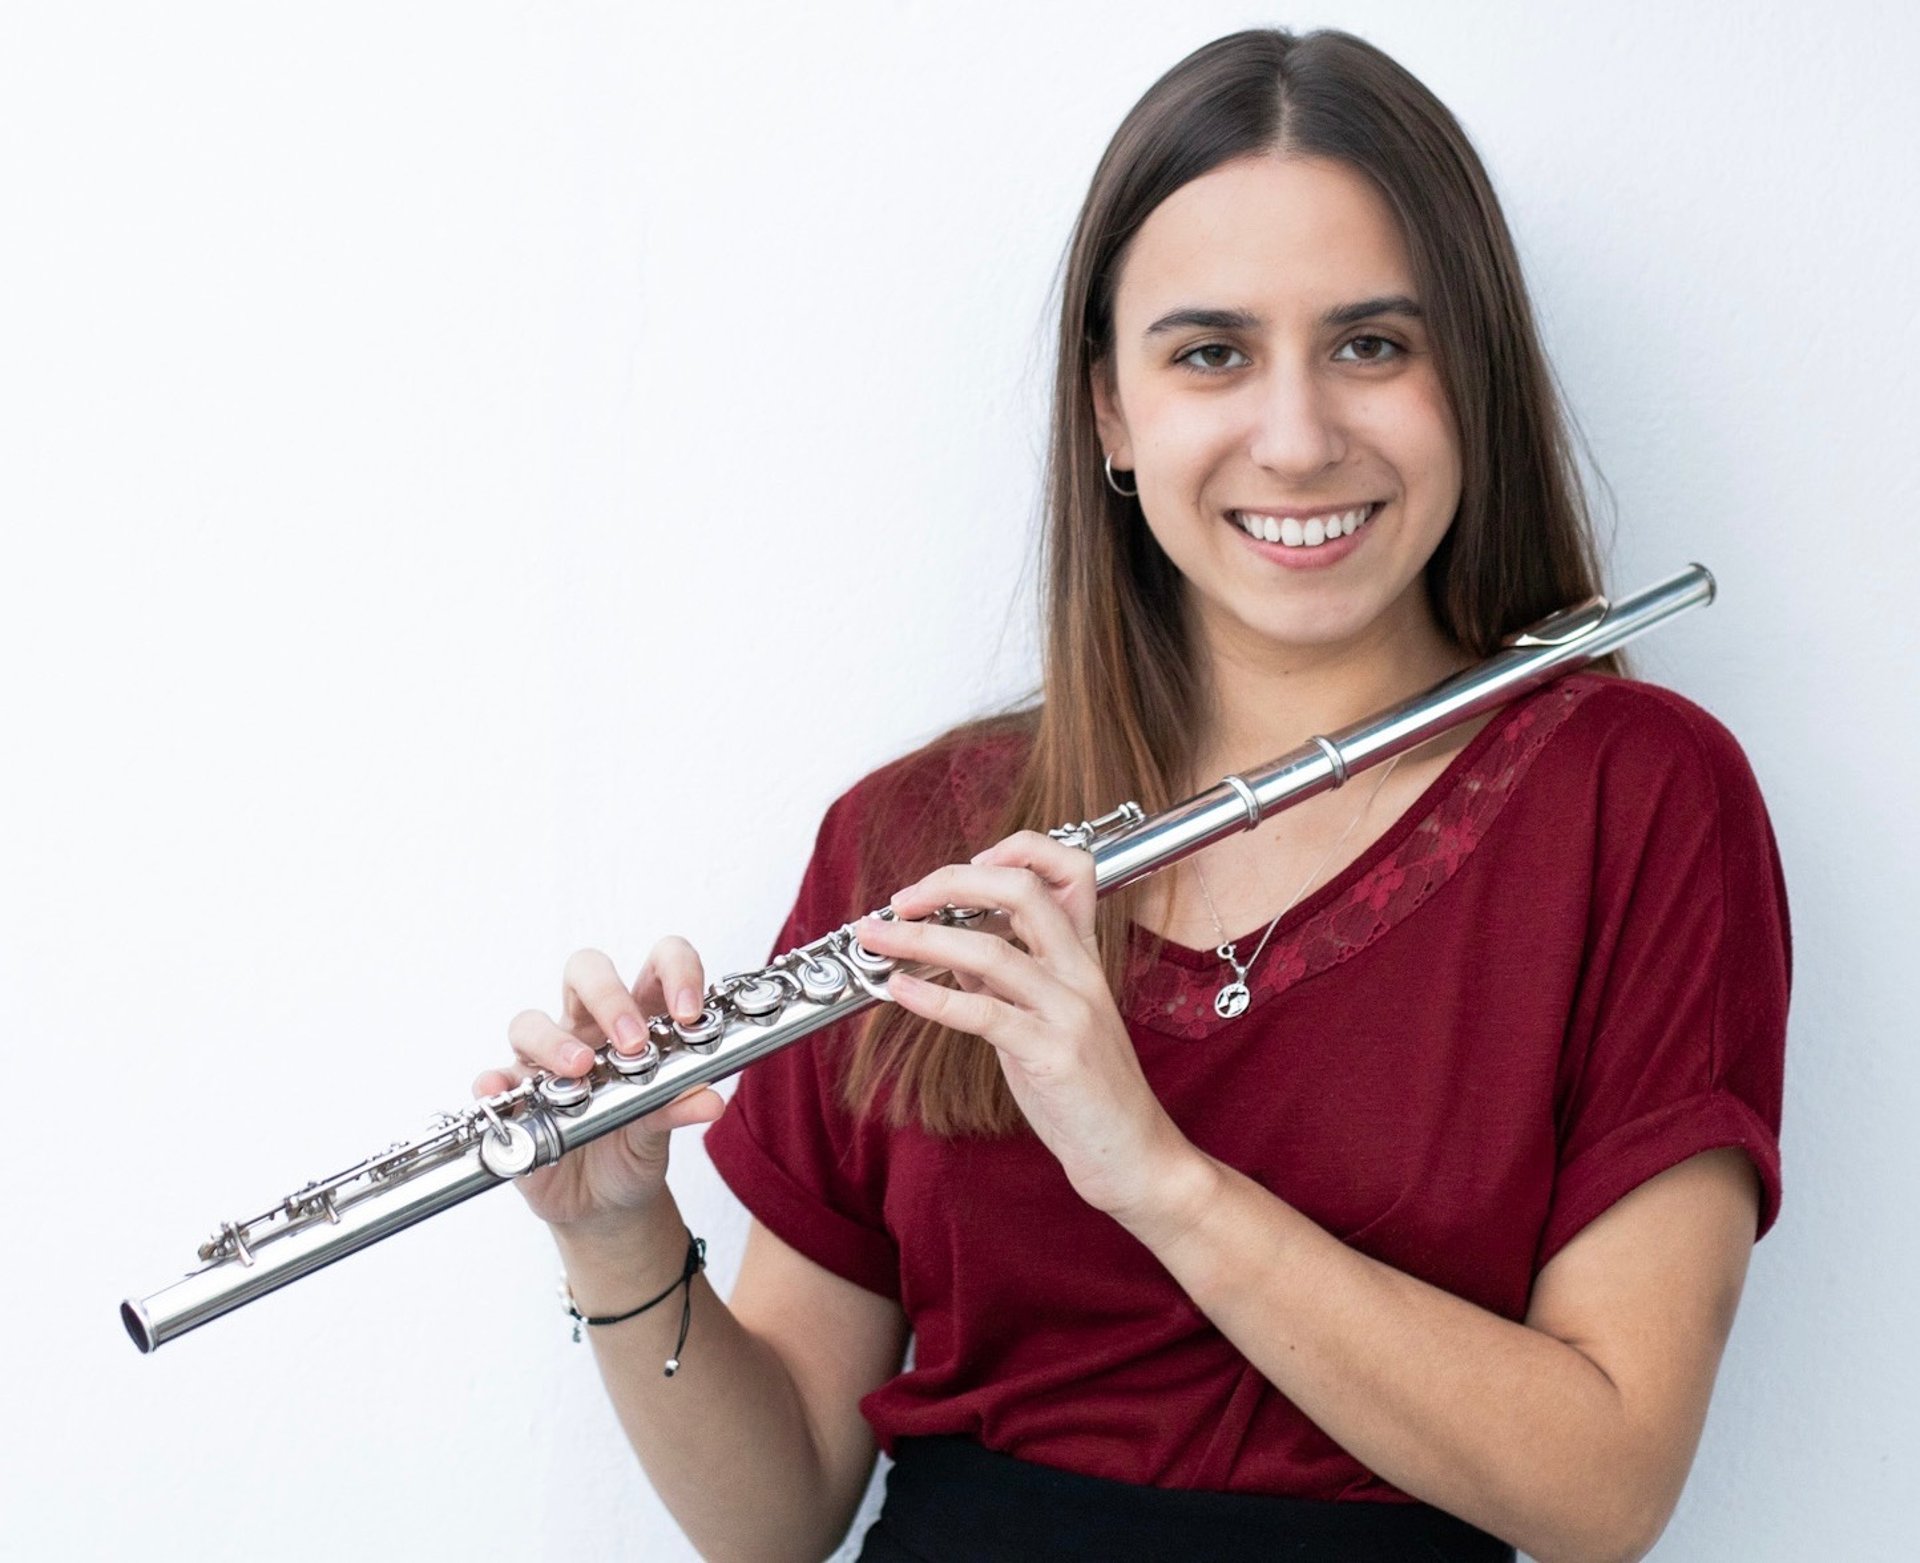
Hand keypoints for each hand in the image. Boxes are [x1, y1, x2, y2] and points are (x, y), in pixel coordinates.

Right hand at [474, 938, 726, 1238]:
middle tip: (631, 1042)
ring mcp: (545, 1060)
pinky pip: (493, 1079)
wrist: (605, 1202)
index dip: (675, 971)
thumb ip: (679, 1106)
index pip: (657, 965)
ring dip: (554, 1041)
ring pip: (530, 1021)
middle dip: (609, 997)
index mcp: (638, 1020)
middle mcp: (588, 1029)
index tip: (688, 1011)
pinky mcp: (514, 1097)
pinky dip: (493, 1081)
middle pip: (586, 972)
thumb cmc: (635, 1145)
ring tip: (579, 1071)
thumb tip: (709, 1100)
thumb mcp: (662, 1128)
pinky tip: (501, 1092)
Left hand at [853, 830, 1199, 1226]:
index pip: (1069, 869)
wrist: (1133, 1154)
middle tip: (903, 898)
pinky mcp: (1054, 1055)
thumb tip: (947, 951)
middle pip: (1023, 890)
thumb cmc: (1086, 1089)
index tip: (966, 864)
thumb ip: (1004, 980)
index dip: (1018, 849)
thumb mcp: (1045, 1019)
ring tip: (877, 938)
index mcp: (1084, 956)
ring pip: (992, 951)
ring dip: (921, 938)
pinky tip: (899, 990)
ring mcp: (1070, 1011)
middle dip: (952, 882)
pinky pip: (986, 1014)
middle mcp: (1082, 972)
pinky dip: (934, 998)